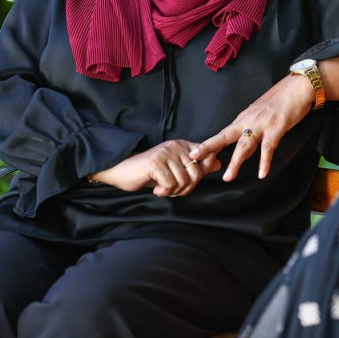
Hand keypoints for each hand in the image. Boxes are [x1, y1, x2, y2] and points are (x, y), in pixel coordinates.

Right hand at [89, 139, 220, 196]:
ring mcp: (166, 153)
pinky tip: (155, 188)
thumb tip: (218, 164)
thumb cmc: (148, 172)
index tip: (186, 181)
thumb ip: (196, 166)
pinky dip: (164, 192)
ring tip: (163, 188)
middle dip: (187, 188)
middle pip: (197, 173)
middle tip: (172, 190)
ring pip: (184, 181)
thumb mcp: (175, 169)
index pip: (208, 157)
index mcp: (183, 145)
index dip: (201, 174)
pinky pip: (170, 184)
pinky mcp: (156, 163)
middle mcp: (176, 146)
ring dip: (174, 191)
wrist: (120, 170)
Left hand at [188, 73, 314, 181]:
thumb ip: (252, 129)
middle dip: (209, 147)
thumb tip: (245, 147)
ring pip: (244, 145)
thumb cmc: (281, 99)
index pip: (223, 133)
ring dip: (235, 162)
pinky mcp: (276, 128)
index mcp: (244, 118)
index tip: (195, 154)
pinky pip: (268, 148)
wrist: (298, 87)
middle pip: (225, 136)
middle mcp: (249, 120)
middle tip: (194, 159)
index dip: (209, 144)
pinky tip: (262, 174)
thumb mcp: (261, 112)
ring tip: (227, 177)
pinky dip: (265, 162)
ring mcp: (262, 124)